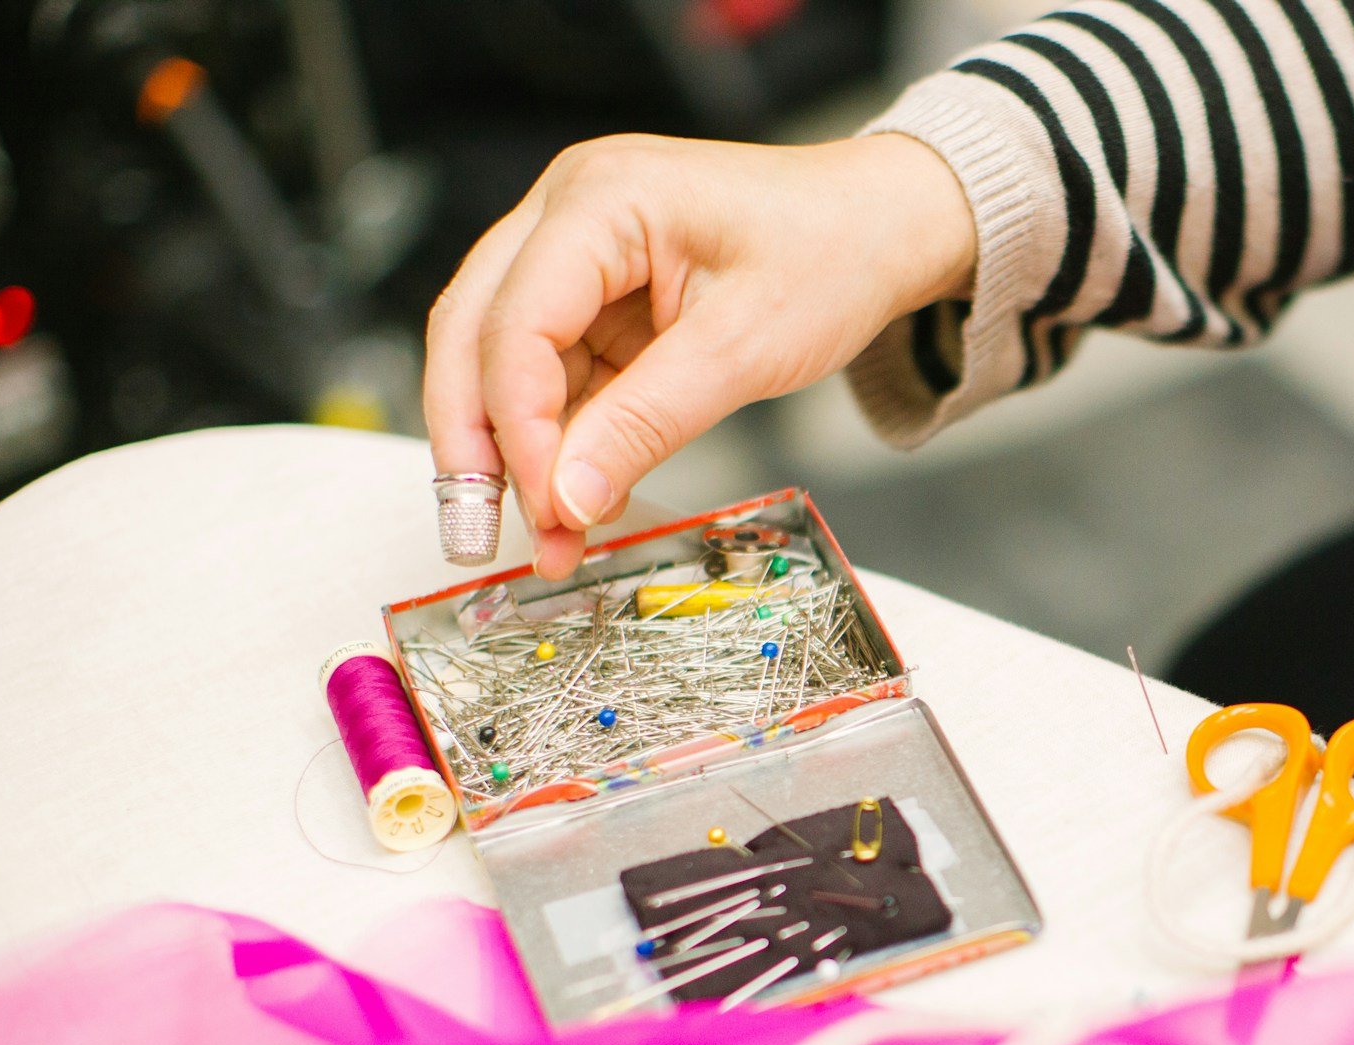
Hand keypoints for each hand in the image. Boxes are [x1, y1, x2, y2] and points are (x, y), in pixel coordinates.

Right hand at [424, 133, 976, 578]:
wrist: (879, 227)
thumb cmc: (830, 254)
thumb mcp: (744, 348)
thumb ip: (647, 423)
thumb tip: (567, 499)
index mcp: (600, 198)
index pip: (517, 323)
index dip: (519, 426)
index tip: (547, 507)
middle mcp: (566, 213)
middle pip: (474, 333)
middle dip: (475, 442)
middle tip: (479, 535)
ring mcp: (575, 255)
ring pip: (501, 361)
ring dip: (515, 453)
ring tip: (548, 538)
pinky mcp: (595, 299)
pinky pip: (552, 374)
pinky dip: (558, 441)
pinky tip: (573, 500)